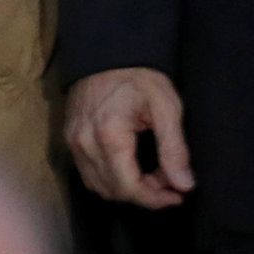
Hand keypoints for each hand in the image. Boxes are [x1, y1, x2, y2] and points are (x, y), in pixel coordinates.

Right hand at [67, 67, 195, 208]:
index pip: (129, 187)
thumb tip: (184, 185)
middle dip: (145, 194)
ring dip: (127, 189)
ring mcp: (72, 142)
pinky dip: (111, 179)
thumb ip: (174, 149)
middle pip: (113, 191)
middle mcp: (84, 143)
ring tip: (152, 175)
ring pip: (98, 186)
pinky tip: (131, 168)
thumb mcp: (167, 108)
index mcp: (109, 136)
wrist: (108, 54)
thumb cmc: (140, 78)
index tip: (179, 195)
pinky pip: (88, 173)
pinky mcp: (69, 139)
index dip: (155, 199)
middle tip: (169, 180)